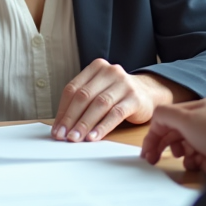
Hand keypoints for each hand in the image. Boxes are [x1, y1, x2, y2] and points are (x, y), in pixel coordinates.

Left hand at [51, 59, 188, 142]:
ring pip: (99, 105)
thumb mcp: (99, 91)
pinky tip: (94, 137)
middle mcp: (110, 72)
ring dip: (84, 124)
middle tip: (62, 135)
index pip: (72, 88)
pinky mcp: (135, 98)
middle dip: (71, 118)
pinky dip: (102, 126)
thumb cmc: (117, 95)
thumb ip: (82, 103)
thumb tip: (61, 126)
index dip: (63, 110)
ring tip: (75, 138)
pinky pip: (115, 114)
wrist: (149, 94)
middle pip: (84, 96)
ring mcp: (123, 84)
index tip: (56, 128)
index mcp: (96, 67)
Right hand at [139, 97, 205, 173]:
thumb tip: (154, 119)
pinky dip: (190, 161)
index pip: (169, 117)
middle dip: (162, 144)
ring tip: (180, 157)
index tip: (146, 150)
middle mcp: (204, 122)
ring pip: (183, 146)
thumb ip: (165, 115)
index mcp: (199, 108)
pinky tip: (195, 162)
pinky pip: (194, 158)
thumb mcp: (187, 119)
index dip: (155, 132)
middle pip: (174, 132)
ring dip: (178, 152)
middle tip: (151, 160)